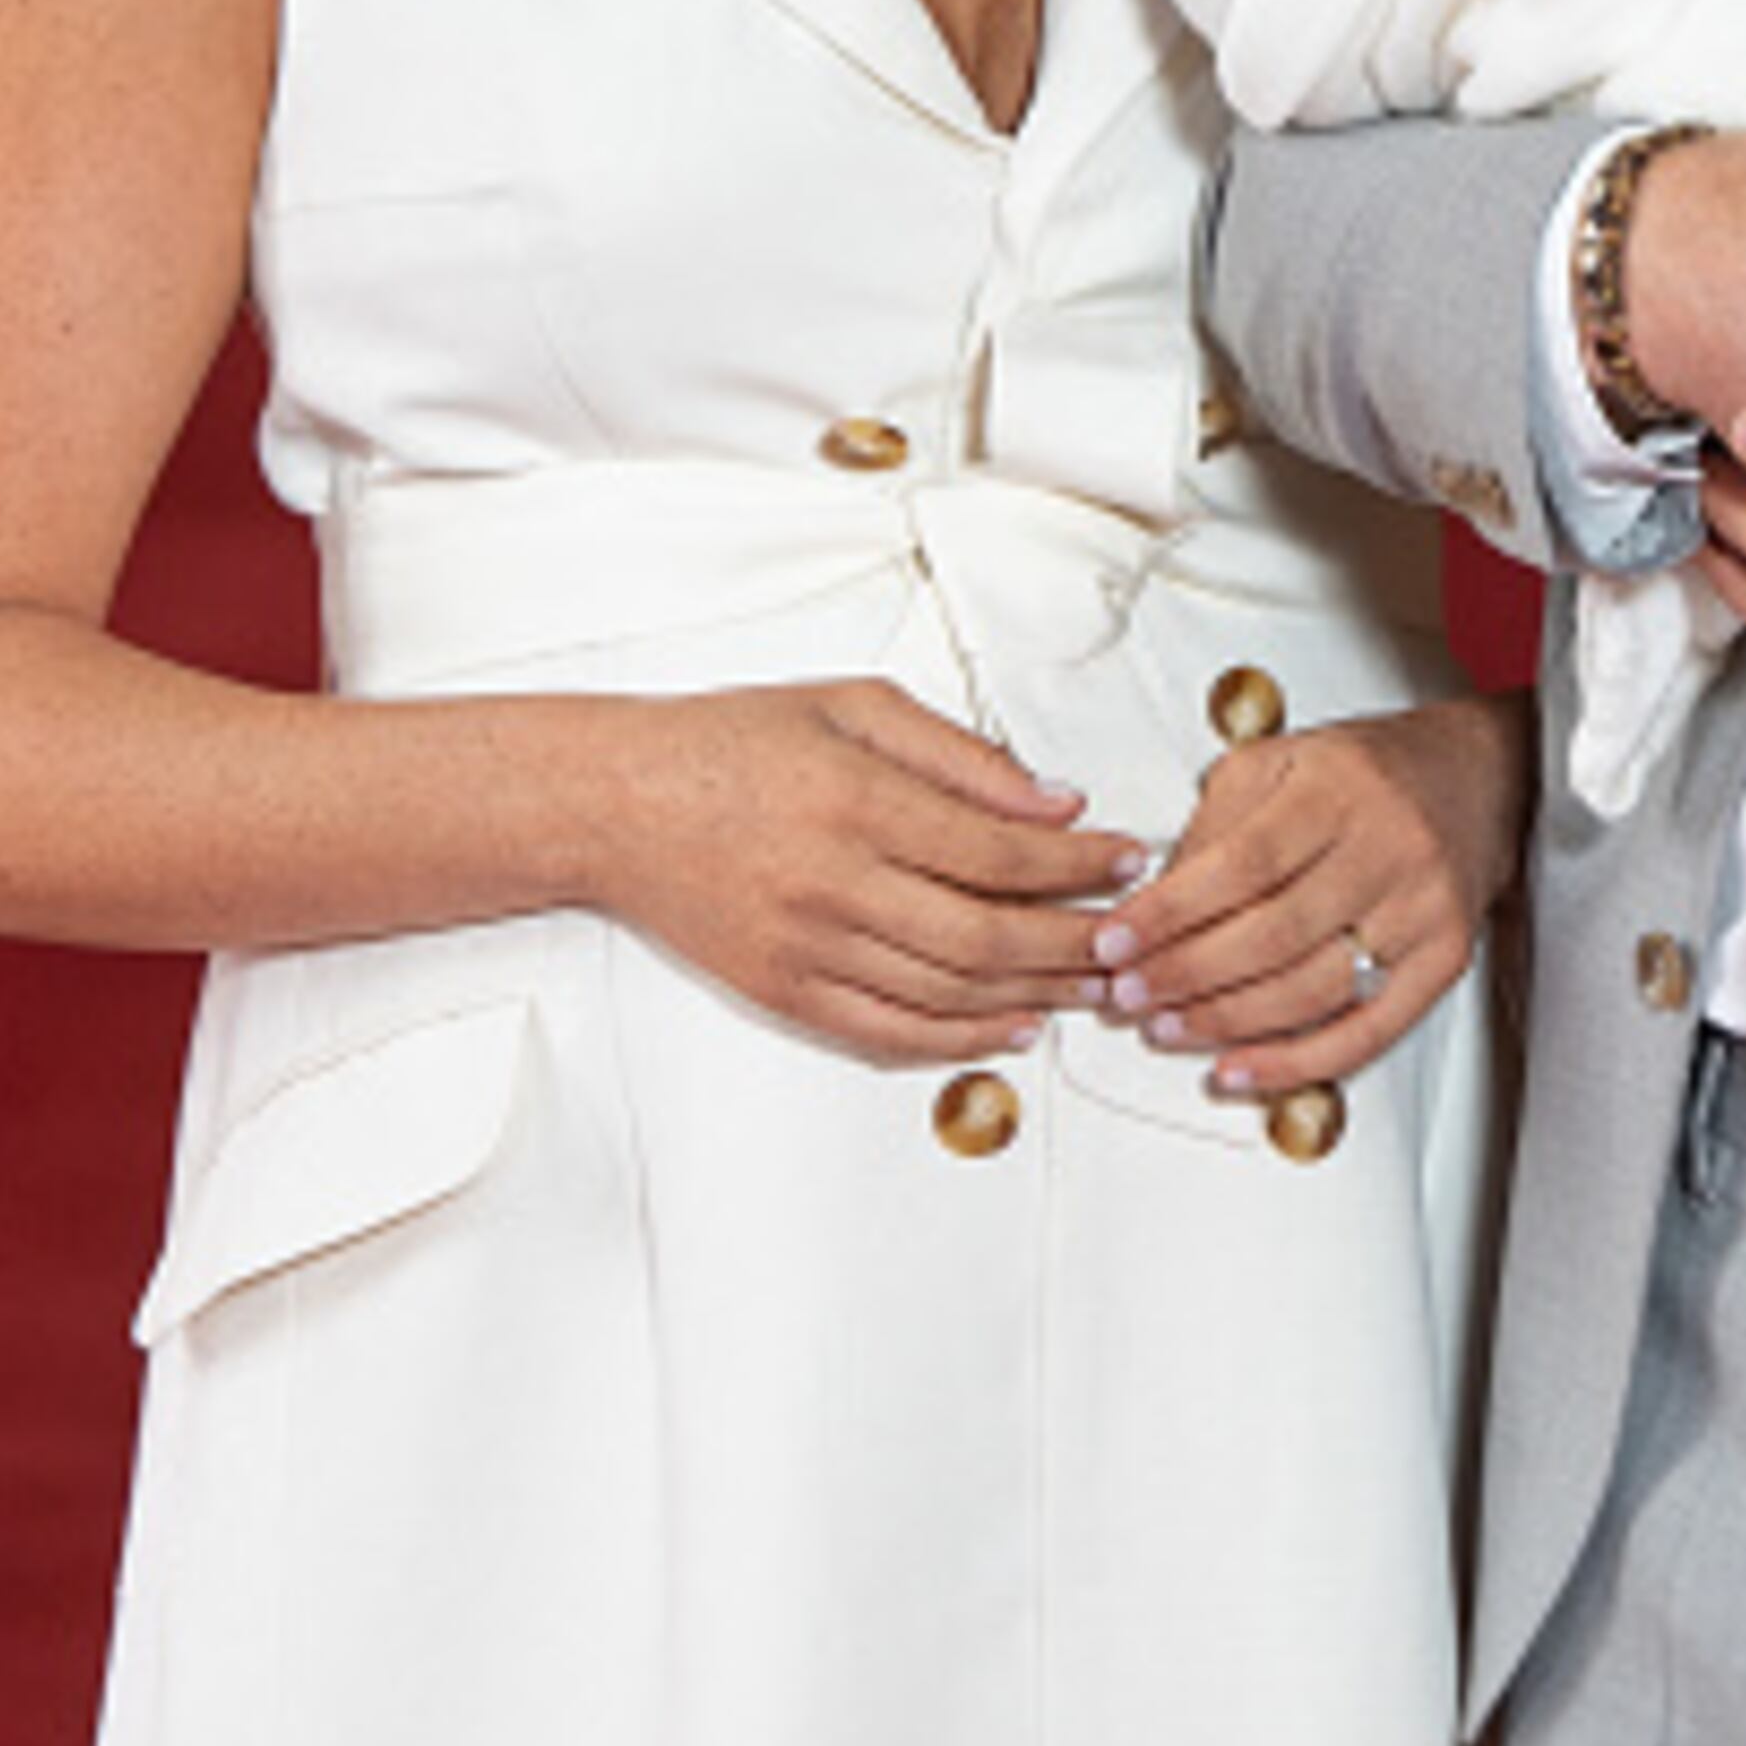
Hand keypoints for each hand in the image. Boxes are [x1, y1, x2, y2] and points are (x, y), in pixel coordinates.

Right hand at [592, 679, 1133, 1062]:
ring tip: (1092, 985)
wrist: (615, 803)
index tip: (1128, 860)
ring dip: (1037, 996)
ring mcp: (806, 949)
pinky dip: (962, 1041)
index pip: (1004, 852)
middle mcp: (834, 884)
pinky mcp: (782, 992)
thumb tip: (1055, 801)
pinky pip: (889, 1034)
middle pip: (990, 937)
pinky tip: (1012, 1028)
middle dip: (1077, 943)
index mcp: (858, 800)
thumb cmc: (732, 741)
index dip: (1081, 865)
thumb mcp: (854, 703)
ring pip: (951, 994)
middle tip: (1130, 937)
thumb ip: (961, 755)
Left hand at [1094, 693, 1529, 1093]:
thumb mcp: (1280, 762)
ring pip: (1313, 989)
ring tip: (1167, 1028)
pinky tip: (1239, 1070)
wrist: (1478, 776)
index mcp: (1338, 789)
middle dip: (1186, 974)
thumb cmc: (1367, 773)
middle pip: (1273, 934)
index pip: (1241, 863)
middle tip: (1128, 996)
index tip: (1114, 942)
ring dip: (1228, 1022)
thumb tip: (1154, 902)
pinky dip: (1296, 1063)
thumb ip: (1215, 823)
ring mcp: (1421, 909)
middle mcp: (1388, 847)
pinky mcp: (1445, 960)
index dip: (1171, 912)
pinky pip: (1367, 1031)